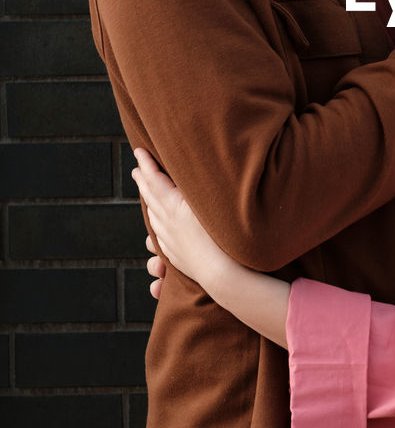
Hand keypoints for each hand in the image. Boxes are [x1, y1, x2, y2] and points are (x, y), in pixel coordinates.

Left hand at [132, 148, 228, 297]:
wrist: (224, 276)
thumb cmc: (225, 236)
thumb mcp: (213, 204)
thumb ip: (199, 186)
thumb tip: (188, 172)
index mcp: (174, 206)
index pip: (155, 180)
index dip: (147, 165)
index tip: (138, 150)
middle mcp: (167, 223)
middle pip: (150, 198)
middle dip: (143, 181)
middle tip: (136, 168)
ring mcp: (169, 241)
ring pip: (154, 218)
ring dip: (149, 202)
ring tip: (146, 193)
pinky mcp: (176, 257)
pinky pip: (159, 238)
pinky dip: (156, 225)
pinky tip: (157, 228)